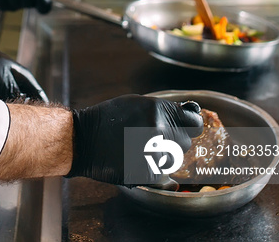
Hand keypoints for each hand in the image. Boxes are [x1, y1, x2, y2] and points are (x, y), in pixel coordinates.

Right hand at [68, 95, 202, 185]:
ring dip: (163, 156)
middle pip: (185, 142)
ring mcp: (154, 152)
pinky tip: (136, 160)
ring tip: (141, 149)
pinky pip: (164, 175)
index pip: (194, 122)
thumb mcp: (136, 103)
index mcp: (157, 110)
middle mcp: (159, 130)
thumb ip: (164, 109)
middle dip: (174, 141)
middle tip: (153, 139)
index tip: (186, 127)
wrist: (84, 140)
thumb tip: (191, 112)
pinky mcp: (148, 172)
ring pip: (174, 159)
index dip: (191, 125)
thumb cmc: (109, 118)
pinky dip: (154, 170)